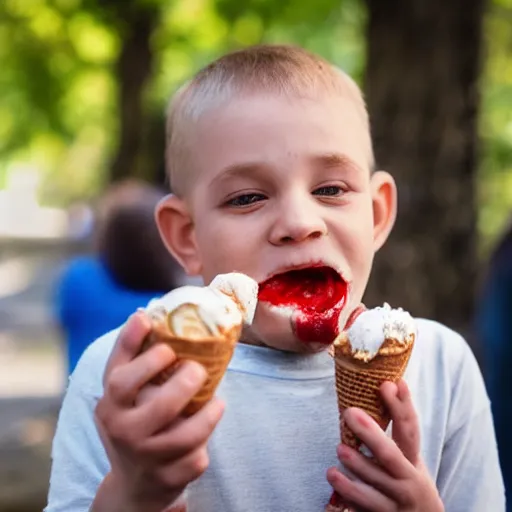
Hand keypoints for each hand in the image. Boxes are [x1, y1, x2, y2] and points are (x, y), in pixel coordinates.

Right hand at [93, 312, 223, 511]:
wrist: (135, 484)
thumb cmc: (133, 422)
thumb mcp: (123, 394)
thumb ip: (131, 357)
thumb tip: (144, 312)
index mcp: (111, 406)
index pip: (121, 379)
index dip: (144, 355)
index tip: (162, 339)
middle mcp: (124, 433)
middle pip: (161, 406)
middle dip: (187, 382)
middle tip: (198, 370)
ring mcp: (146, 459)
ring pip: (186, 436)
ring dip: (208, 415)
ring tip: (217, 401)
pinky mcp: (168, 479)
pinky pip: (196, 459)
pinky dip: (206, 444)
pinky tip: (205, 432)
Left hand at [327, 380, 443, 511]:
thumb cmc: (406, 483)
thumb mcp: (407, 459)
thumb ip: (393, 435)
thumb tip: (380, 388)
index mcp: (413, 459)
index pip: (410, 429)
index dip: (402, 406)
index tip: (391, 383)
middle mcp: (408, 480)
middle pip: (389, 454)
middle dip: (370, 432)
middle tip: (350, 412)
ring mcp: (396, 501)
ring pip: (376, 481)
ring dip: (357, 463)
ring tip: (340, 448)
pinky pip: (364, 504)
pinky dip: (348, 490)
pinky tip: (333, 474)